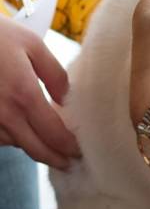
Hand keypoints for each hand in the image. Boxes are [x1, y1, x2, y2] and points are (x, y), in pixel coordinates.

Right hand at [0, 17, 79, 167]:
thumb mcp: (32, 46)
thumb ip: (55, 75)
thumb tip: (67, 100)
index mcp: (24, 95)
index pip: (54, 133)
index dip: (70, 147)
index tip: (81, 152)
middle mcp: (3, 114)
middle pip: (35, 149)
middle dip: (56, 158)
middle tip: (71, 162)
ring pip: (15, 144)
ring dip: (34, 147)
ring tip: (52, 147)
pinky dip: (12, 137)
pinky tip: (24, 130)